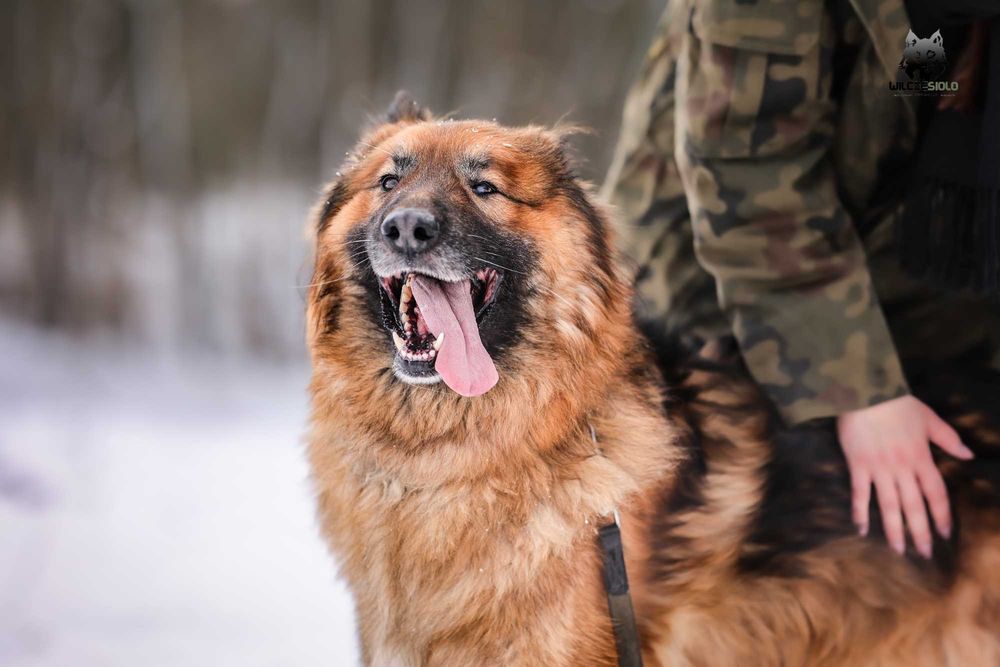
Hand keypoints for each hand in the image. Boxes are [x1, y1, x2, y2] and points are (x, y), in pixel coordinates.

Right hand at [836, 396, 973, 556]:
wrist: (866, 391)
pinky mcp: (858, 465)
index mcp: (921, 457)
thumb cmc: (897, 403)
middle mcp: (902, 468)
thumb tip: (969, 455)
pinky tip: (861, 530)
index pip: (935, 493)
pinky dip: (860, 512)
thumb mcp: (929, 418)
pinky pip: (860, 493)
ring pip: (889, 505)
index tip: (944, 533)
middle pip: (914, 506)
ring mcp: (879, 469)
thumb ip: (949, 439)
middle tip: (924, 553)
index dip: (941, 515)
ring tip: (899, 550)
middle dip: (920, 531)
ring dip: (894, 530)